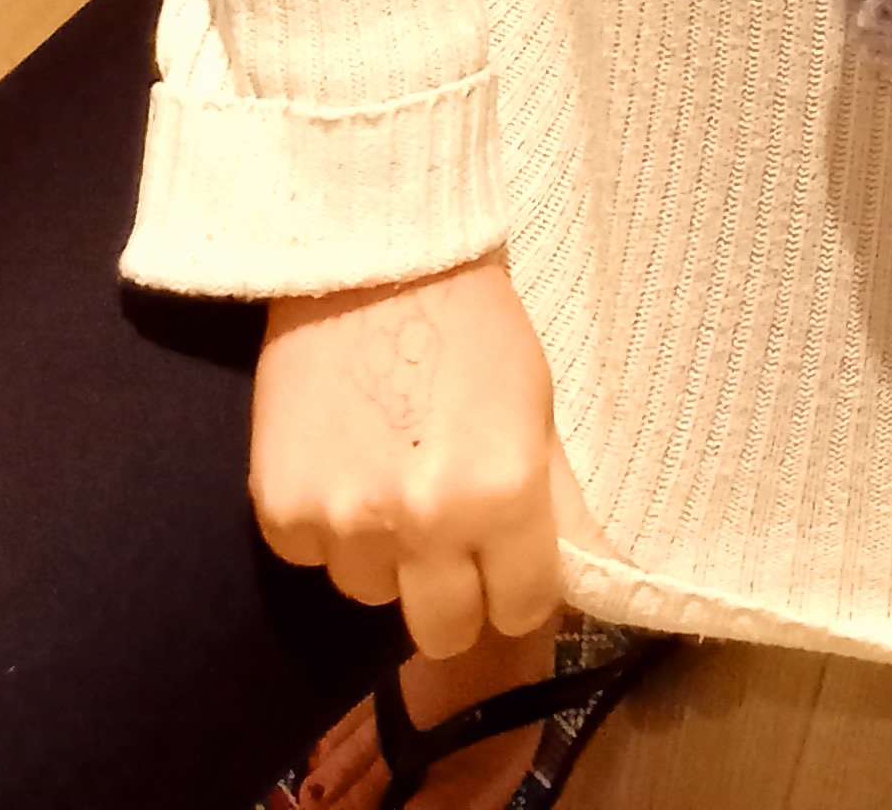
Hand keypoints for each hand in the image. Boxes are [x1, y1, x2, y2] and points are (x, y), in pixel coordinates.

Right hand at [251, 253, 567, 656]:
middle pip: (444, 632)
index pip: (522, 610)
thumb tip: (611, 577)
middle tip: (446, 532)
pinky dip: (324, 524)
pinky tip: (341, 458)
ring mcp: (347, 522)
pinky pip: (311, 558)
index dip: (517, 585)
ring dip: (385, 552)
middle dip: (452, 593)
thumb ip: (563, 507)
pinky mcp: (280, 512)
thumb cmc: (474, 327)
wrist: (376, 258)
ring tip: (389, 471)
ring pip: (373, 591)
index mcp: (502, 496)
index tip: (506, 558)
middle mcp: (425, 522)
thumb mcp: (538, 409)